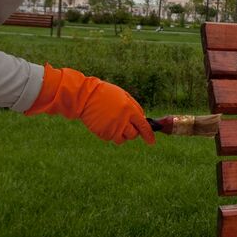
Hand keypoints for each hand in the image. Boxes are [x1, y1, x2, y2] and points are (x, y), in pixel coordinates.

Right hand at [25, 64, 154, 144]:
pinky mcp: (103, 133)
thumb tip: (142, 120)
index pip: (143, 126)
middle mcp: (122, 120)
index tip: (151, 141)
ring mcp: (112, 128)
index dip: (148, 135)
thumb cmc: (106, 94)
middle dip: (133, 132)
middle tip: (127, 125)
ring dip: (122, 134)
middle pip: (133, 135)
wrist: (85, 96)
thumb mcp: (124, 96)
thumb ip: (134, 108)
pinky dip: (111, 134)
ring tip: (116, 124)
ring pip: (122, 139)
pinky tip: (106, 123)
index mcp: (129, 109)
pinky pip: (111, 138)